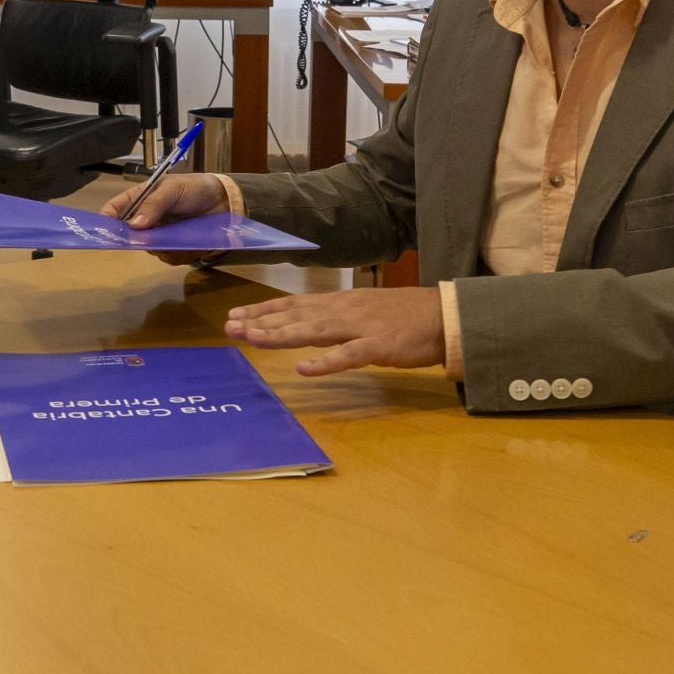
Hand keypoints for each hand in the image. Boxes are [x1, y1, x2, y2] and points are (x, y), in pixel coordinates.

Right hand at [98, 173, 230, 266]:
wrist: (226, 201)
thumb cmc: (196, 188)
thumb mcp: (173, 189)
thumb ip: (154, 204)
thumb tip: (134, 225)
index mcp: (141, 199)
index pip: (115, 209)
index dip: (107, 220)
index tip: (105, 231)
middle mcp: (147, 219)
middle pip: (129, 235)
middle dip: (135, 239)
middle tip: (146, 238)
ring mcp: (161, 235)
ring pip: (148, 249)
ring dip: (158, 246)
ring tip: (174, 236)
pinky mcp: (176, 249)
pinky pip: (167, 258)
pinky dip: (175, 254)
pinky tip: (185, 244)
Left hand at [224, 288, 443, 375]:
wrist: (443, 316)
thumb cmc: (403, 316)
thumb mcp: (362, 311)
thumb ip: (335, 318)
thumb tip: (306, 323)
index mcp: (339, 304)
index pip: (293, 305)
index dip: (263, 310)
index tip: (235, 314)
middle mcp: (343, 311)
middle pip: (296, 316)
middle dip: (262, 321)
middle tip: (230, 326)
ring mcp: (360, 327)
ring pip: (314, 331)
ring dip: (282, 335)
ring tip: (253, 339)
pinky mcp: (378, 346)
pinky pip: (348, 356)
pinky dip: (326, 363)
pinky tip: (304, 370)